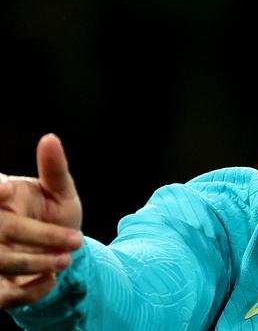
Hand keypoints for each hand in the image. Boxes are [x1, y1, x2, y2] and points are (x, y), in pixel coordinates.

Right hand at [0, 134, 82, 308]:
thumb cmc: (55, 216)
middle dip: (39, 236)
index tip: (7, 191)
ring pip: (0, 260)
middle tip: (76, 242)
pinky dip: (28, 290)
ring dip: (35, 263)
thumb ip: (54, 169)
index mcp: (2, 196)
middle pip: (3, 229)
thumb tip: (50, 138)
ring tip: (67, 260)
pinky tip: (51, 281)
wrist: (60, 253)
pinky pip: (2, 293)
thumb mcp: (60, 193)